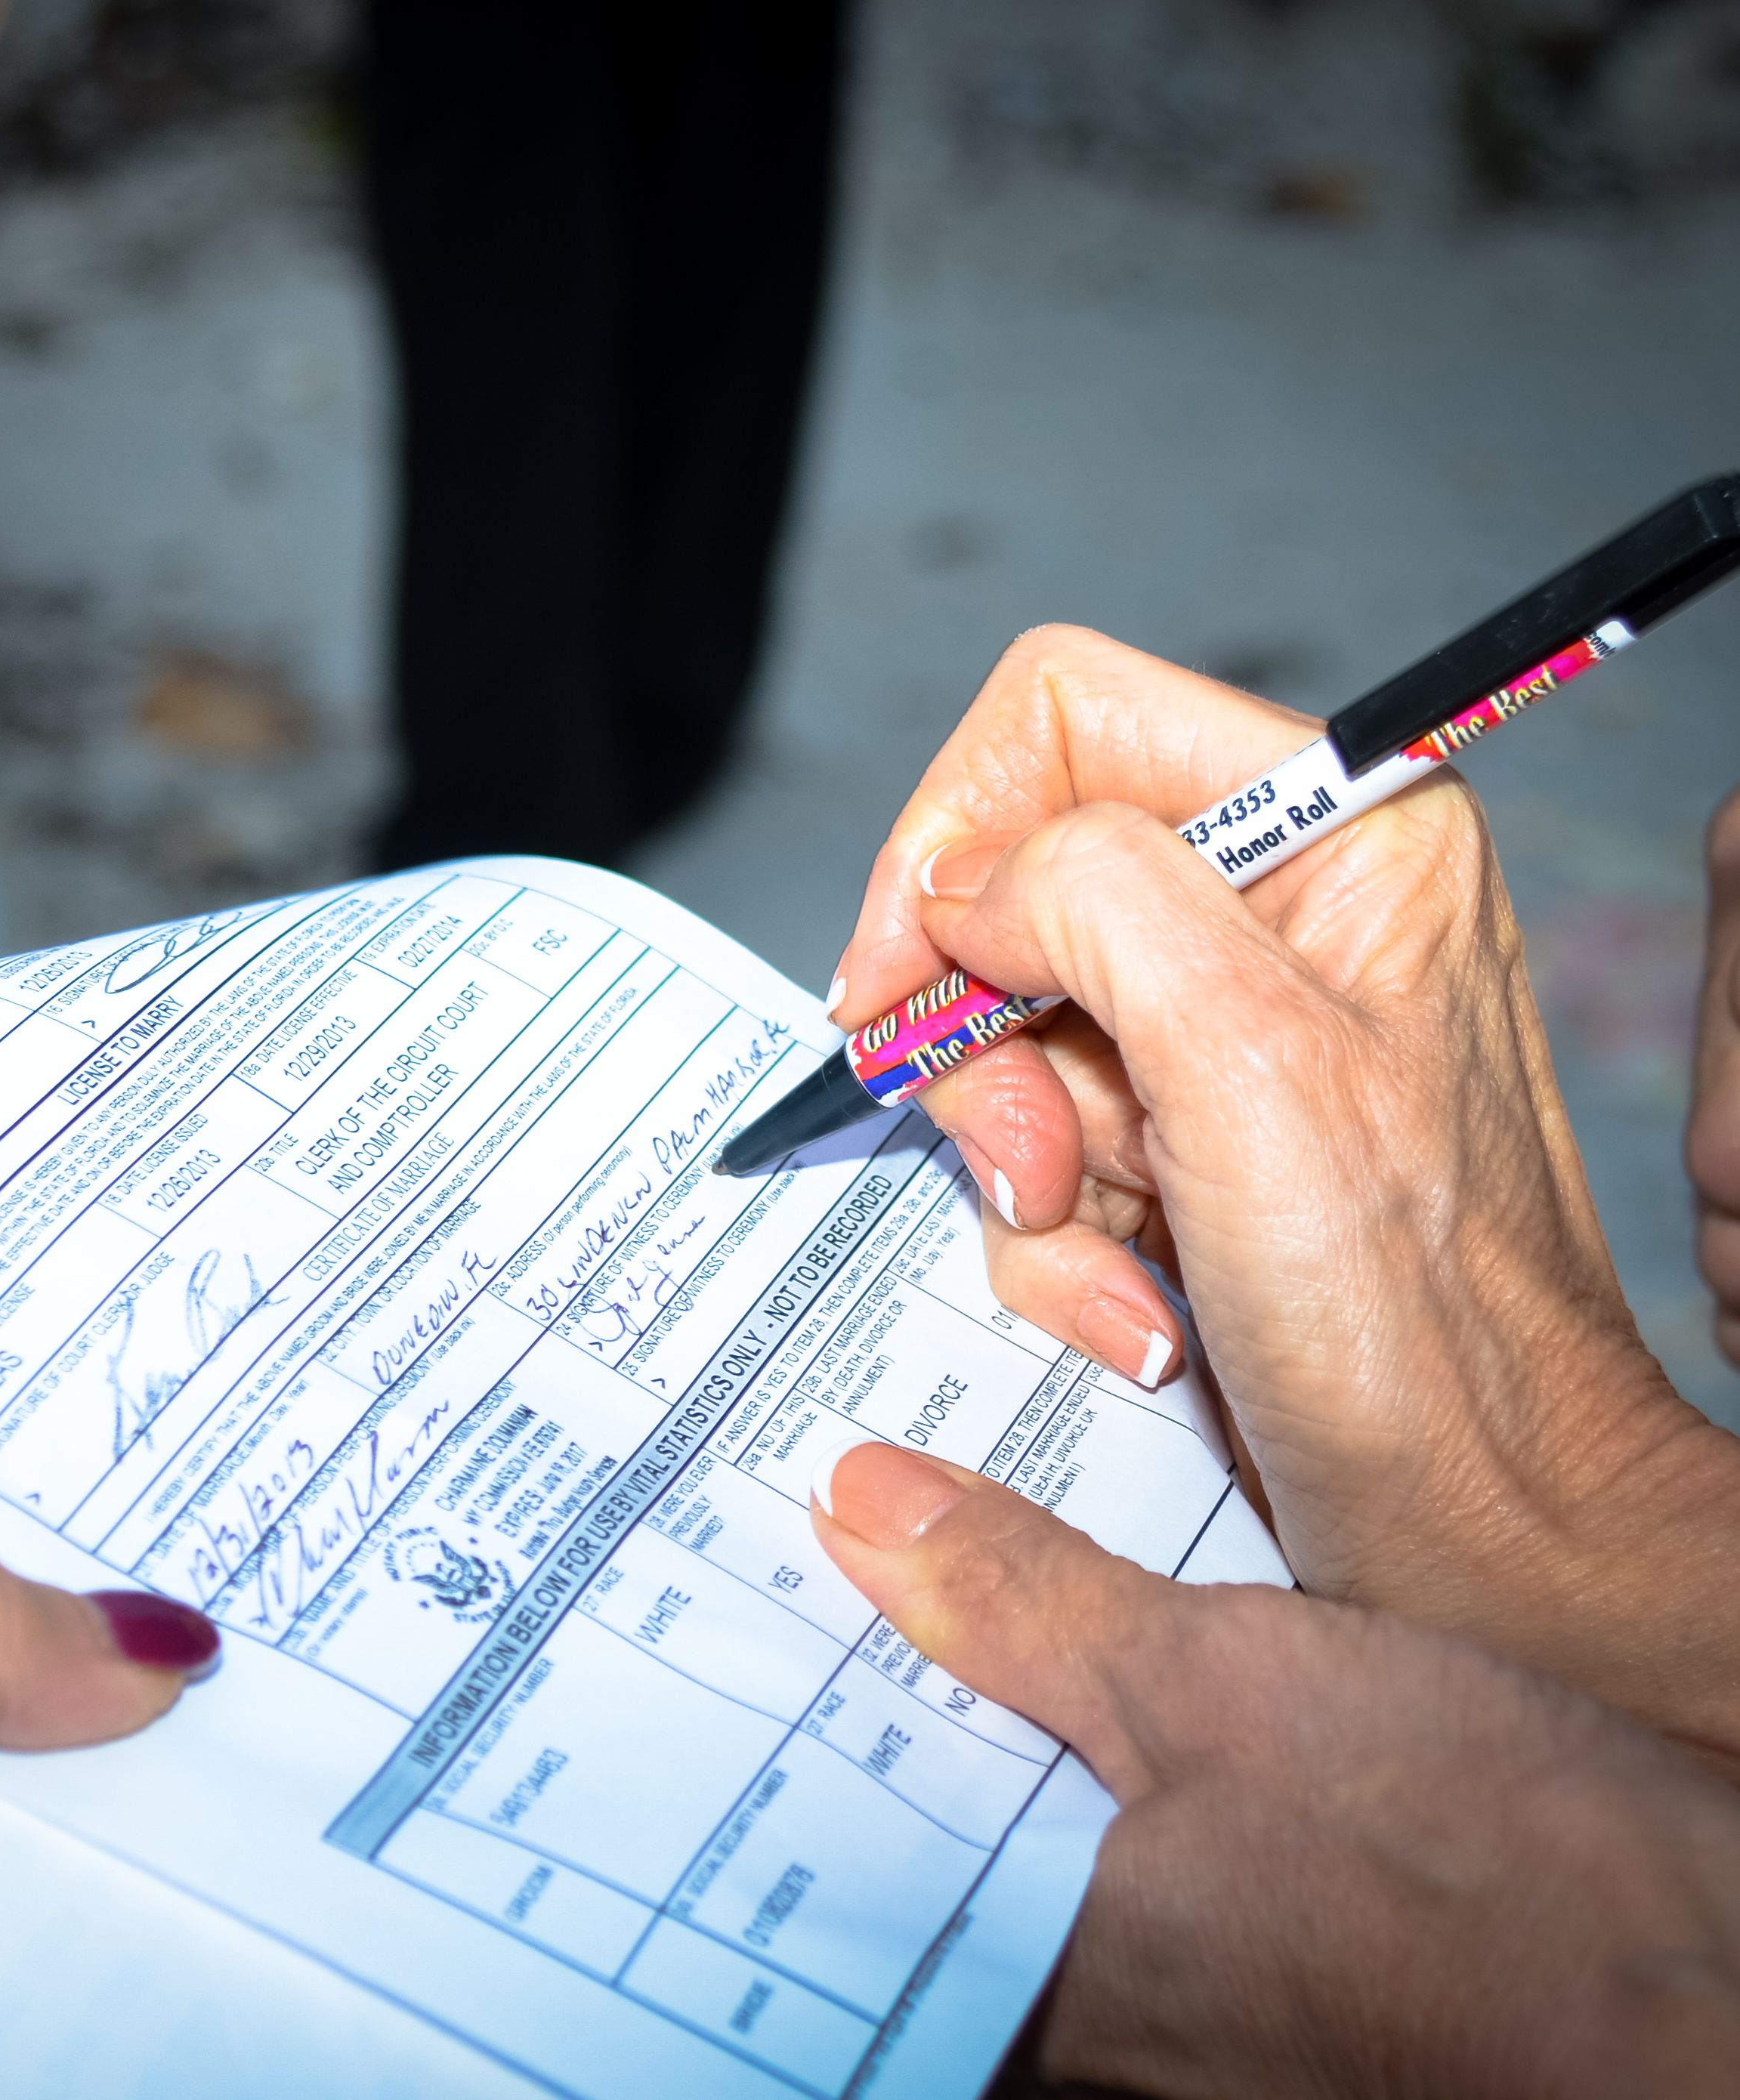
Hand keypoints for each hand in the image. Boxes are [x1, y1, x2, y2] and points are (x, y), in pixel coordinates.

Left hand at [812, 1439, 1739, 2098]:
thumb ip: (1022, 1604)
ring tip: (921, 1575)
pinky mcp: (1268, 1969)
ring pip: (1023, 1841)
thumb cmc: (1484, 1866)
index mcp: (1039, 1996)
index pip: (838, 1871)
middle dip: (875, 1713)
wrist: (1710, 1972)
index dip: (777, 1748)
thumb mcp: (1215, 1685)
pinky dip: (1079, 1751)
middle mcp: (1093, 2034)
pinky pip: (1121, 1851)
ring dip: (980, 1721)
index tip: (730, 1630)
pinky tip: (1073, 1649)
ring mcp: (1186, 2014)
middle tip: (825, 1567)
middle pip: (920, 1850)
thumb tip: (858, 1509)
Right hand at [826, 625, 1739, 1762]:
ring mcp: (1225, 1029)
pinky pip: (1033, 1144)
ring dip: (1022, 1171)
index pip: (1062, 718)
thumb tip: (961, 886)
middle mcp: (1279, 906)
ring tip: (1122, 1262)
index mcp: (1339, 823)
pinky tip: (1142, 1305)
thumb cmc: (1423, 1327)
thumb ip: (1096, 901)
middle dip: (989, 1047)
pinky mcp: (1184, 1139)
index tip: (902, 983)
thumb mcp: (1250, 1061)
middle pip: (1008, 886)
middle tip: (1033, 1164)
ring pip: (1001, 1030)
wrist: (1479, 1539)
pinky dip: (1052, 1242)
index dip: (953, 839)